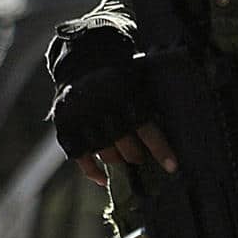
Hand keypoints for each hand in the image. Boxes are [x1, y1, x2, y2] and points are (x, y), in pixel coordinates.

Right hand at [49, 63, 178, 183]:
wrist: (83, 60)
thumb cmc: (119, 76)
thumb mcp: (136, 83)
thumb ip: (147, 108)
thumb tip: (169, 140)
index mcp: (124, 96)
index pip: (147, 130)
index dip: (161, 150)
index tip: (172, 167)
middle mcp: (102, 108)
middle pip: (126, 149)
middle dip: (137, 156)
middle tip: (140, 157)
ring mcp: (82, 119)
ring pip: (106, 155)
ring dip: (117, 161)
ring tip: (123, 159)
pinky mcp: (66, 127)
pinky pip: (81, 158)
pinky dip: (93, 171)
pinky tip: (103, 178)